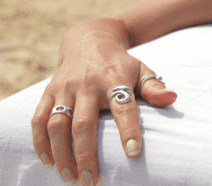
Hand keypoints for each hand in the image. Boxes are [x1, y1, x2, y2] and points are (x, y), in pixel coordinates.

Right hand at [31, 19, 176, 185]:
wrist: (89, 40)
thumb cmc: (120, 65)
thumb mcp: (140, 70)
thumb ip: (154, 88)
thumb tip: (172, 99)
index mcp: (114, 79)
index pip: (123, 106)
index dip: (128, 130)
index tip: (133, 153)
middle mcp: (87, 83)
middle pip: (84, 123)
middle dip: (86, 154)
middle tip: (91, 180)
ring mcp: (65, 88)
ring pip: (57, 124)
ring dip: (62, 153)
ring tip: (70, 177)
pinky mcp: (48, 91)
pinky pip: (38, 118)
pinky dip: (40, 141)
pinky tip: (48, 161)